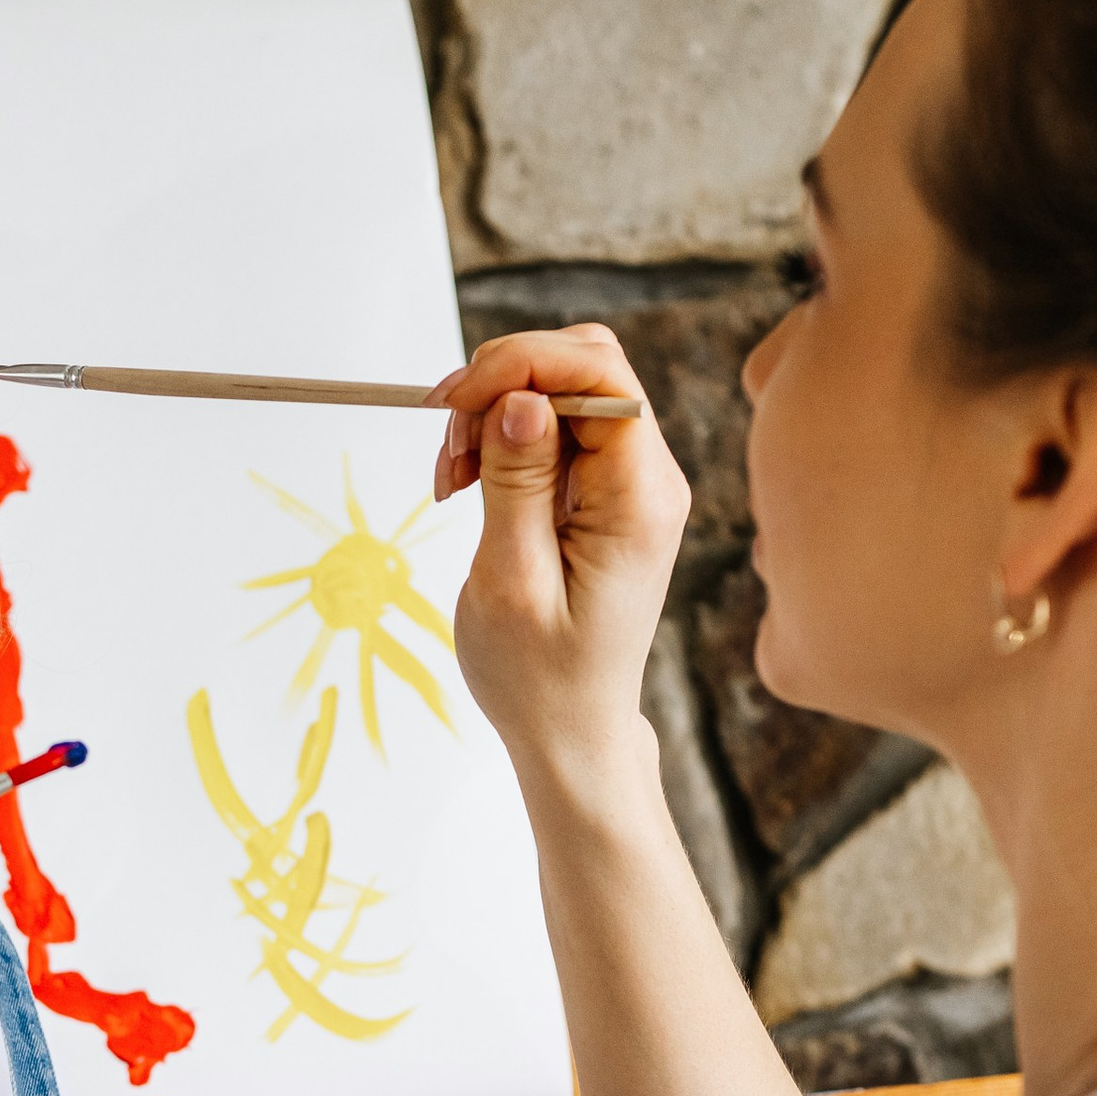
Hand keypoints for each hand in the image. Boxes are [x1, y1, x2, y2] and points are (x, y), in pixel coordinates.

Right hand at [430, 325, 691, 803]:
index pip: (600, 374)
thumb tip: (523, 398)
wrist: (570, 732)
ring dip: (494, 410)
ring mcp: (630, 482)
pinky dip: (501, 437)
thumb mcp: (511, 582)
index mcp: (640, 500)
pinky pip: (554, 427)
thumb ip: (517, 481)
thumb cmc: (539, 679)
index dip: (522, 363)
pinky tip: (469, 480)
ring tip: (451, 475)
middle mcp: (649, 479)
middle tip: (446, 444)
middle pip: (585, 365)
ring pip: (562, 389)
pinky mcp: (603, 492)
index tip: (454, 405)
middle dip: (502, 381)